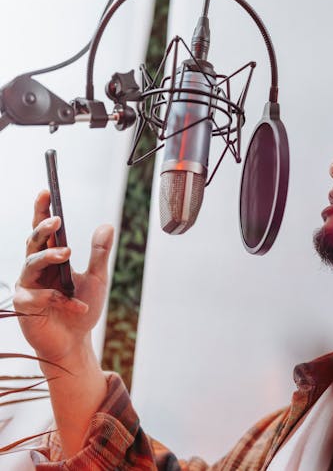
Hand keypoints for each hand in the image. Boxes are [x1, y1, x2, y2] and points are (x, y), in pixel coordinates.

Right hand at [13, 190, 114, 368]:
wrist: (75, 341)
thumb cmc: (82, 308)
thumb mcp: (97, 278)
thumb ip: (100, 253)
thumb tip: (107, 225)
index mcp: (51, 259)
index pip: (44, 231)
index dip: (42, 210)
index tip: (46, 191)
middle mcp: (36, 269)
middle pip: (32, 241)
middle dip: (42, 228)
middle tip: (56, 220)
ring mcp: (27, 286)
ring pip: (31, 263)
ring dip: (49, 256)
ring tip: (67, 253)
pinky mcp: (25, 306)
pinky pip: (38, 295)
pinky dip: (61, 299)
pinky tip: (77, 306)